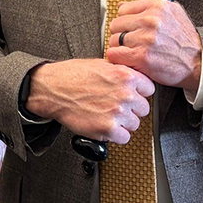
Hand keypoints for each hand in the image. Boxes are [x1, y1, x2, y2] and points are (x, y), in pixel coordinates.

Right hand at [25, 58, 153, 144]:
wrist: (53, 88)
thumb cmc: (72, 76)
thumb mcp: (102, 64)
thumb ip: (122, 72)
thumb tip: (135, 80)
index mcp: (126, 76)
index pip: (149, 90)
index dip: (139, 94)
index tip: (131, 96)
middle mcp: (125, 94)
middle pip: (143, 109)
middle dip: (131, 109)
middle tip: (115, 107)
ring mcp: (117, 112)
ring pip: (134, 125)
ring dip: (122, 123)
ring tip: (106, 116)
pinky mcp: (108, 128)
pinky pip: (124, 138)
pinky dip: (114, 135)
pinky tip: (104, 126)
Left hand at [105, 0, 202, 91]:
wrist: (198, 62)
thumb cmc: (185, 41)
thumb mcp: (172, 14)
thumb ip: (147, 7)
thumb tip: (121, 5)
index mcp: (157, 7)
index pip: (122, 10)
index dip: (125, 22)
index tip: (131, 29)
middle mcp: (151, 20)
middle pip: (115, 25)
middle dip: (121, 35)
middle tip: (132, 43)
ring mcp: (146, 38)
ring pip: (113, 40)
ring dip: (120, 49)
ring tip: (133, 52)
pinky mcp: (142, 56)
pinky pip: (114, 54)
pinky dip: (118, 59)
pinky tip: (129, 60)